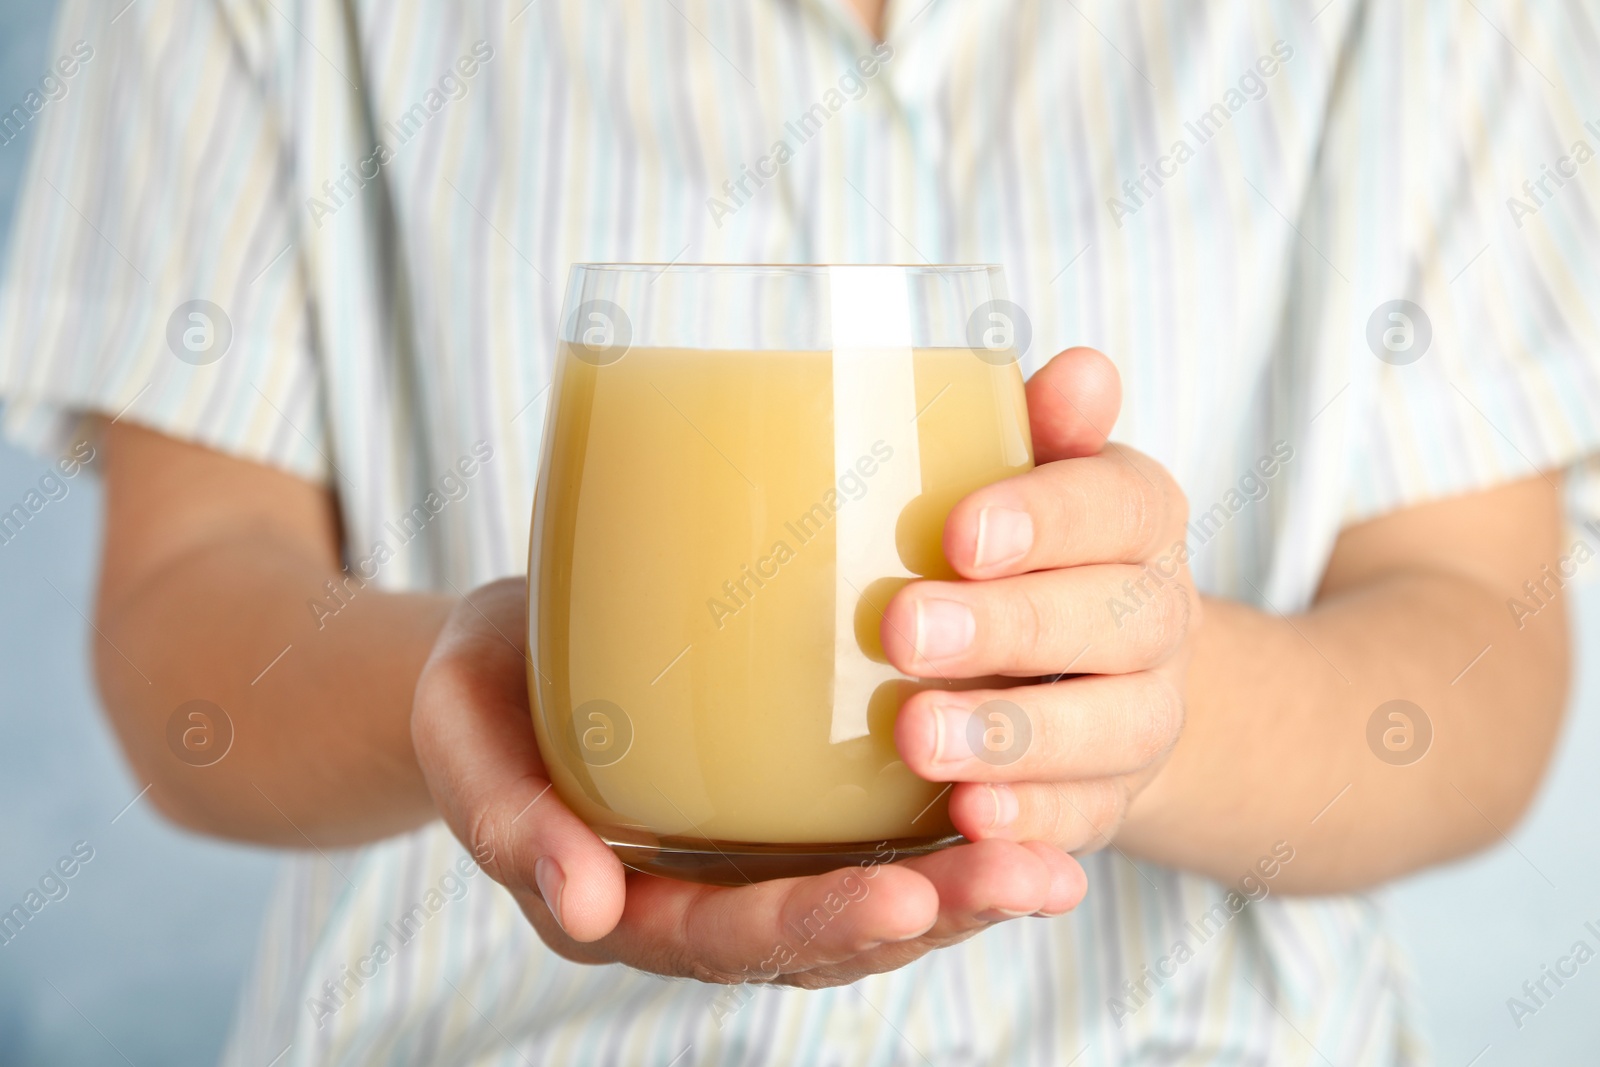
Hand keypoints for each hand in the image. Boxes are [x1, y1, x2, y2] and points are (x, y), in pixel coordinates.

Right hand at [411, 579, 1086, 987]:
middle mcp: (707, 905)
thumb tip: (582, 905)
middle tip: (1032, 878)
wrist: (502, 661)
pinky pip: (878, 837)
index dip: (822, 922)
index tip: (904, 892)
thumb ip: (504, 820)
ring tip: (1056, 861)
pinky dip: (949, 833)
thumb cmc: (478, 696)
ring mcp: (756, 864)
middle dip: (936, 916)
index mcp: (628, 909)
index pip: (736, 938)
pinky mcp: (788, 813)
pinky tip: (1021, 797)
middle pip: (832, 933)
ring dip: (967, 889)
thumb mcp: (463, 740)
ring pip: (874, 899)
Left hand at [885, 348, 1196, 852]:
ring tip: (916, 737)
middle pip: (1115, 622)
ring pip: (1109, 730)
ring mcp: (1144, 715)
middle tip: (906, 629)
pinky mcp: (1112, 799)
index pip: (1117, 506)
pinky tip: (968, 819)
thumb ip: (1048, 426)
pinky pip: (1088, 820)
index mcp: (1138, 518)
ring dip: (1014, 737)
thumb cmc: (1032, 545)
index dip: (1045, 519)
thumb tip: (1080, 371)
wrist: (1102, 670)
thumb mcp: (1040, 472)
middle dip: (1010, 628)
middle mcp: (1158, 617)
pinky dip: (1032, 822)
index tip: (958, 534)